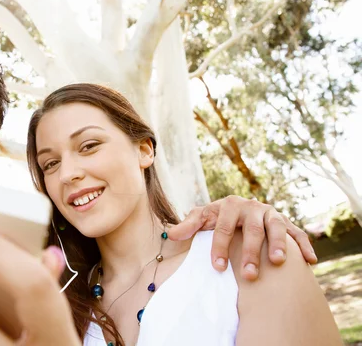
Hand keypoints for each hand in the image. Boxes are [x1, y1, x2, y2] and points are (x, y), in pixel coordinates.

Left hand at [167, 195, 316, 280]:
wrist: (239, 209)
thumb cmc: (218, 217)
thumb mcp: (203, 217)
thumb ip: (189, 225)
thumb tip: (171, 233)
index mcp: (231, 205)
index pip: (224, 227)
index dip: (220, 247)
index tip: (217, 267)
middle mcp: (253, 207)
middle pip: (253, 230)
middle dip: (250, 252)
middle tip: (248, 275)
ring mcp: (271, 214)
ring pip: (276, 228)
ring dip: (279, 244)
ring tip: (278, 262)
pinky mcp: (286, 223)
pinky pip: (297, 233)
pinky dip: (304, 245)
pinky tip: (310, 261)